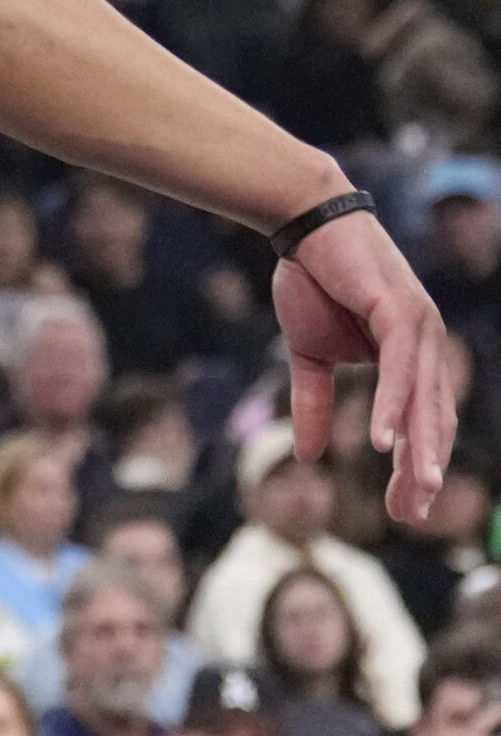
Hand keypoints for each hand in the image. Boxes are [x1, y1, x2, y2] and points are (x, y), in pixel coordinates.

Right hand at [272, 206, 454, 522]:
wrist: (301, 221)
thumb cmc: (311, 278)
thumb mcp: (309, 353)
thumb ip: (316, 401)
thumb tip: (308, 456)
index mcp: (413, 353)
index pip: (424, 422)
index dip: (415, 466)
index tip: (403, 511)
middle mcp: (427, 342)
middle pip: (433, 419)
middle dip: (424, 470)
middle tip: (410, 514)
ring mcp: (418, 325)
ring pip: (425, 400)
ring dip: (421, 448)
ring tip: (416, 492)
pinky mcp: (399, 310)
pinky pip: (400, 369)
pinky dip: (394, 406)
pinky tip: (385, 441)